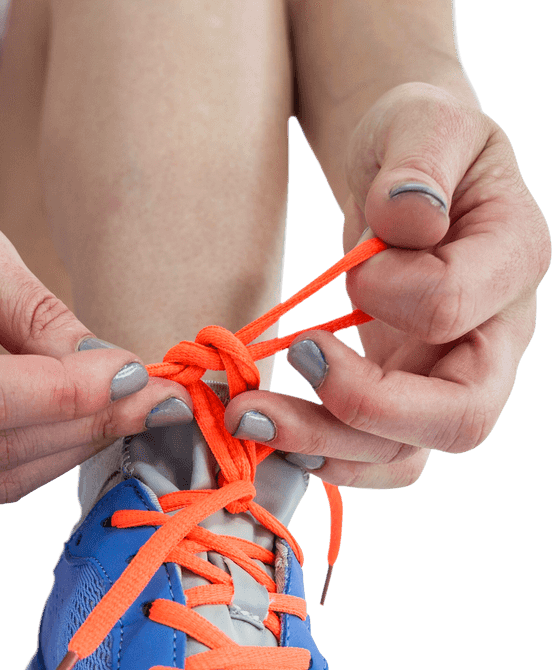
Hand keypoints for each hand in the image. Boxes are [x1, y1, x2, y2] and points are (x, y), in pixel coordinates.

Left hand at [225, 82, 549, 487]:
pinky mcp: (399, 407)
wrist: (401, 188)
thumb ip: (421, 159)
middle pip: (457, 417)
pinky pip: (370, 459)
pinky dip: (316, 456)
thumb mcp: (422, 123)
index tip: (355, 266)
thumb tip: (408, 217)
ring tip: (245, 416)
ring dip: (322, 445)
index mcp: (512, 260)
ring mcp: (446, 382)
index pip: (455, 305)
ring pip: (405, 455)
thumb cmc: (416, 149)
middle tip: (290, 360)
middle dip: (363, 406)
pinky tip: (264, 430)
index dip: (392, 292)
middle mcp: (493, 339)